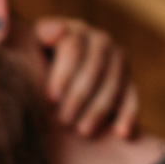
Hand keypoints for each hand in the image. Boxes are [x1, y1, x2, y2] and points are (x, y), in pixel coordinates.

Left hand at [34, 17, 140, 140]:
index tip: (51, 99)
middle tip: (63, 120)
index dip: (62, 74)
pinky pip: (132, 96)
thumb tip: (55, 32)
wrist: (58, 78)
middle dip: (79, 95)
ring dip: (99, 108)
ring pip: (113, 83)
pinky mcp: (129, 79)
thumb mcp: (32, 49)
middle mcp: (100, 40)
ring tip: (83, 131)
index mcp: (74, 31)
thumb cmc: (37, 64)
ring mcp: (118, 59)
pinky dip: (129, 114)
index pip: (73, 48)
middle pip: (94, 67)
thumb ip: (39, 37)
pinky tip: (121, 133)